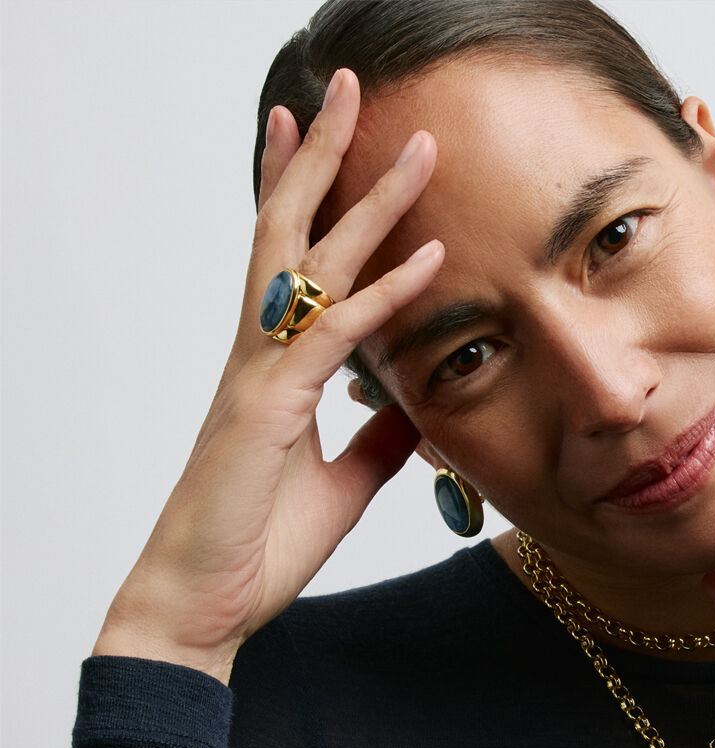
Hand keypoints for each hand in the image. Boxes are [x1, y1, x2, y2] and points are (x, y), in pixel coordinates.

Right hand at [94, 70, 442, 683]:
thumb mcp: (341, 485)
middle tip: (348, 87)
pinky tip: (425, 256)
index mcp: (271, 370)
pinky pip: (333, 339)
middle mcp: (259, 357)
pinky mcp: (267, 412)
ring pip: (306, 265)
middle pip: (290, 235)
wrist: (203, 607)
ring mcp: (259, 378)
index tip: (324, 136)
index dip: (304, 195)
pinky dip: (383, 296)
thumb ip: (374, 440)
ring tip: (400, 137)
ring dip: (357, 198)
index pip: (289, 263)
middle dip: (323, 159)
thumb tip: (411, 407)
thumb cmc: (256, 543)